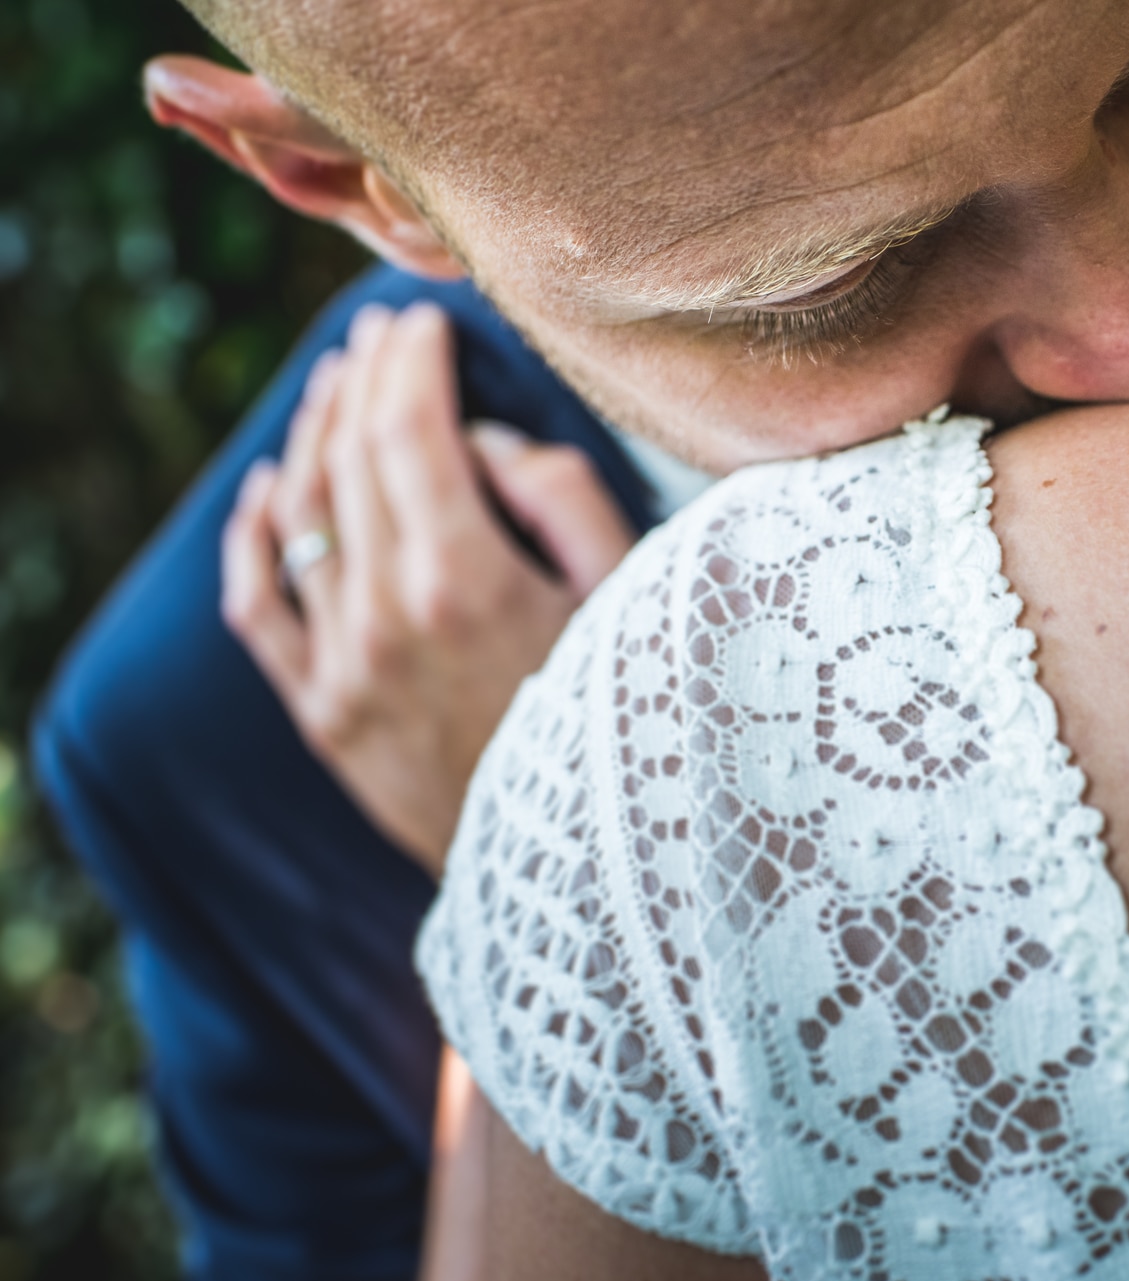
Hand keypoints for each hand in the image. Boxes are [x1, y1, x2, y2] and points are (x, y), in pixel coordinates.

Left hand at [222, 302, 637, 874]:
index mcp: (466, 582)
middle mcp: (386, 618)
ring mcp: (342, 670)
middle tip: (377, 333)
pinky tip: (268, 489)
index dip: (411, 365)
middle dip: (362, 382)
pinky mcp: (323, 716)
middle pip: (350, 461)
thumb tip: (481, 444)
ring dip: (313, 438)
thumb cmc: (629, 722)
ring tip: (334, 387)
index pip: (410, 433)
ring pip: (302, 519)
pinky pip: (263, 610)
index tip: (421, 322)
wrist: (584, 868)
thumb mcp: (629, 599)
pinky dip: (256, 540)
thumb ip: (560, 500)